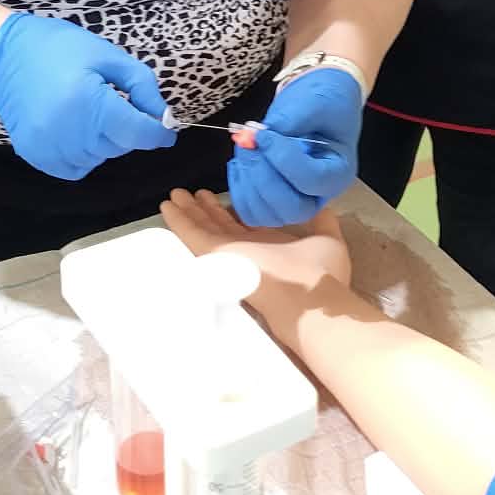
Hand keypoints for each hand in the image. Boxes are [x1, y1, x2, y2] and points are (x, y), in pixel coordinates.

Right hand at [0, 11, 175, 180]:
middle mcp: (68, 130)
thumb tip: (164, 116)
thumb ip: (141, 86)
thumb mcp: (107, 55)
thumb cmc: (59, 49)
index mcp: (89, 101)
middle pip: (120, 146)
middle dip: (127, 130)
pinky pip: (75, 169)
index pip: (138, 133)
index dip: (158, 133)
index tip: (166, 131)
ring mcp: (49, 146)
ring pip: (99, 159)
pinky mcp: (35, 155)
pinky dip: (84, 156)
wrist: (4, 56)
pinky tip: (76, 132)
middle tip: (113, 104)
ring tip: (90, 115)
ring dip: (105, 142)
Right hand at [160, 188, 352, 348]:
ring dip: (189, 210)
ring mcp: (229, 254)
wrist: (306, 300)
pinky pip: (193, 234)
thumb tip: (318, 199)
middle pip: (220, 226)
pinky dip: (179, 220)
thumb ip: (322, 218)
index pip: (245, 226)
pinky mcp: (215, 256)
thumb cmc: (319, 274)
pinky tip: (167, 206)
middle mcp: (247, 250)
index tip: (222, 197)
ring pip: (204, 228)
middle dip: (206, 209)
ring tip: (176, 194)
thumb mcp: (327, 237)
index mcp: (270, 246)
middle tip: (191, 193)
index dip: (232, 211)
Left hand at [228, 68, 362, 226]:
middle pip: (292, 208)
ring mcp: (298, 200)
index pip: (311, 179)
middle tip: (248, 145)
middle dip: (263, 178)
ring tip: (243, 151)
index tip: (263, 134)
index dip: (283, 159)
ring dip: (249, 185)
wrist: (320, 104)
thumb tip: (259, 138)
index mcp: (339, 171)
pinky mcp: (277, 199)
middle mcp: (320, 194)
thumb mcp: (315, 102)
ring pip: (269, 215)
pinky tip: (238, 165)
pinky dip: (240, 193)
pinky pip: (254, 212)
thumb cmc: (325, 101)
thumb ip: (291, 120)